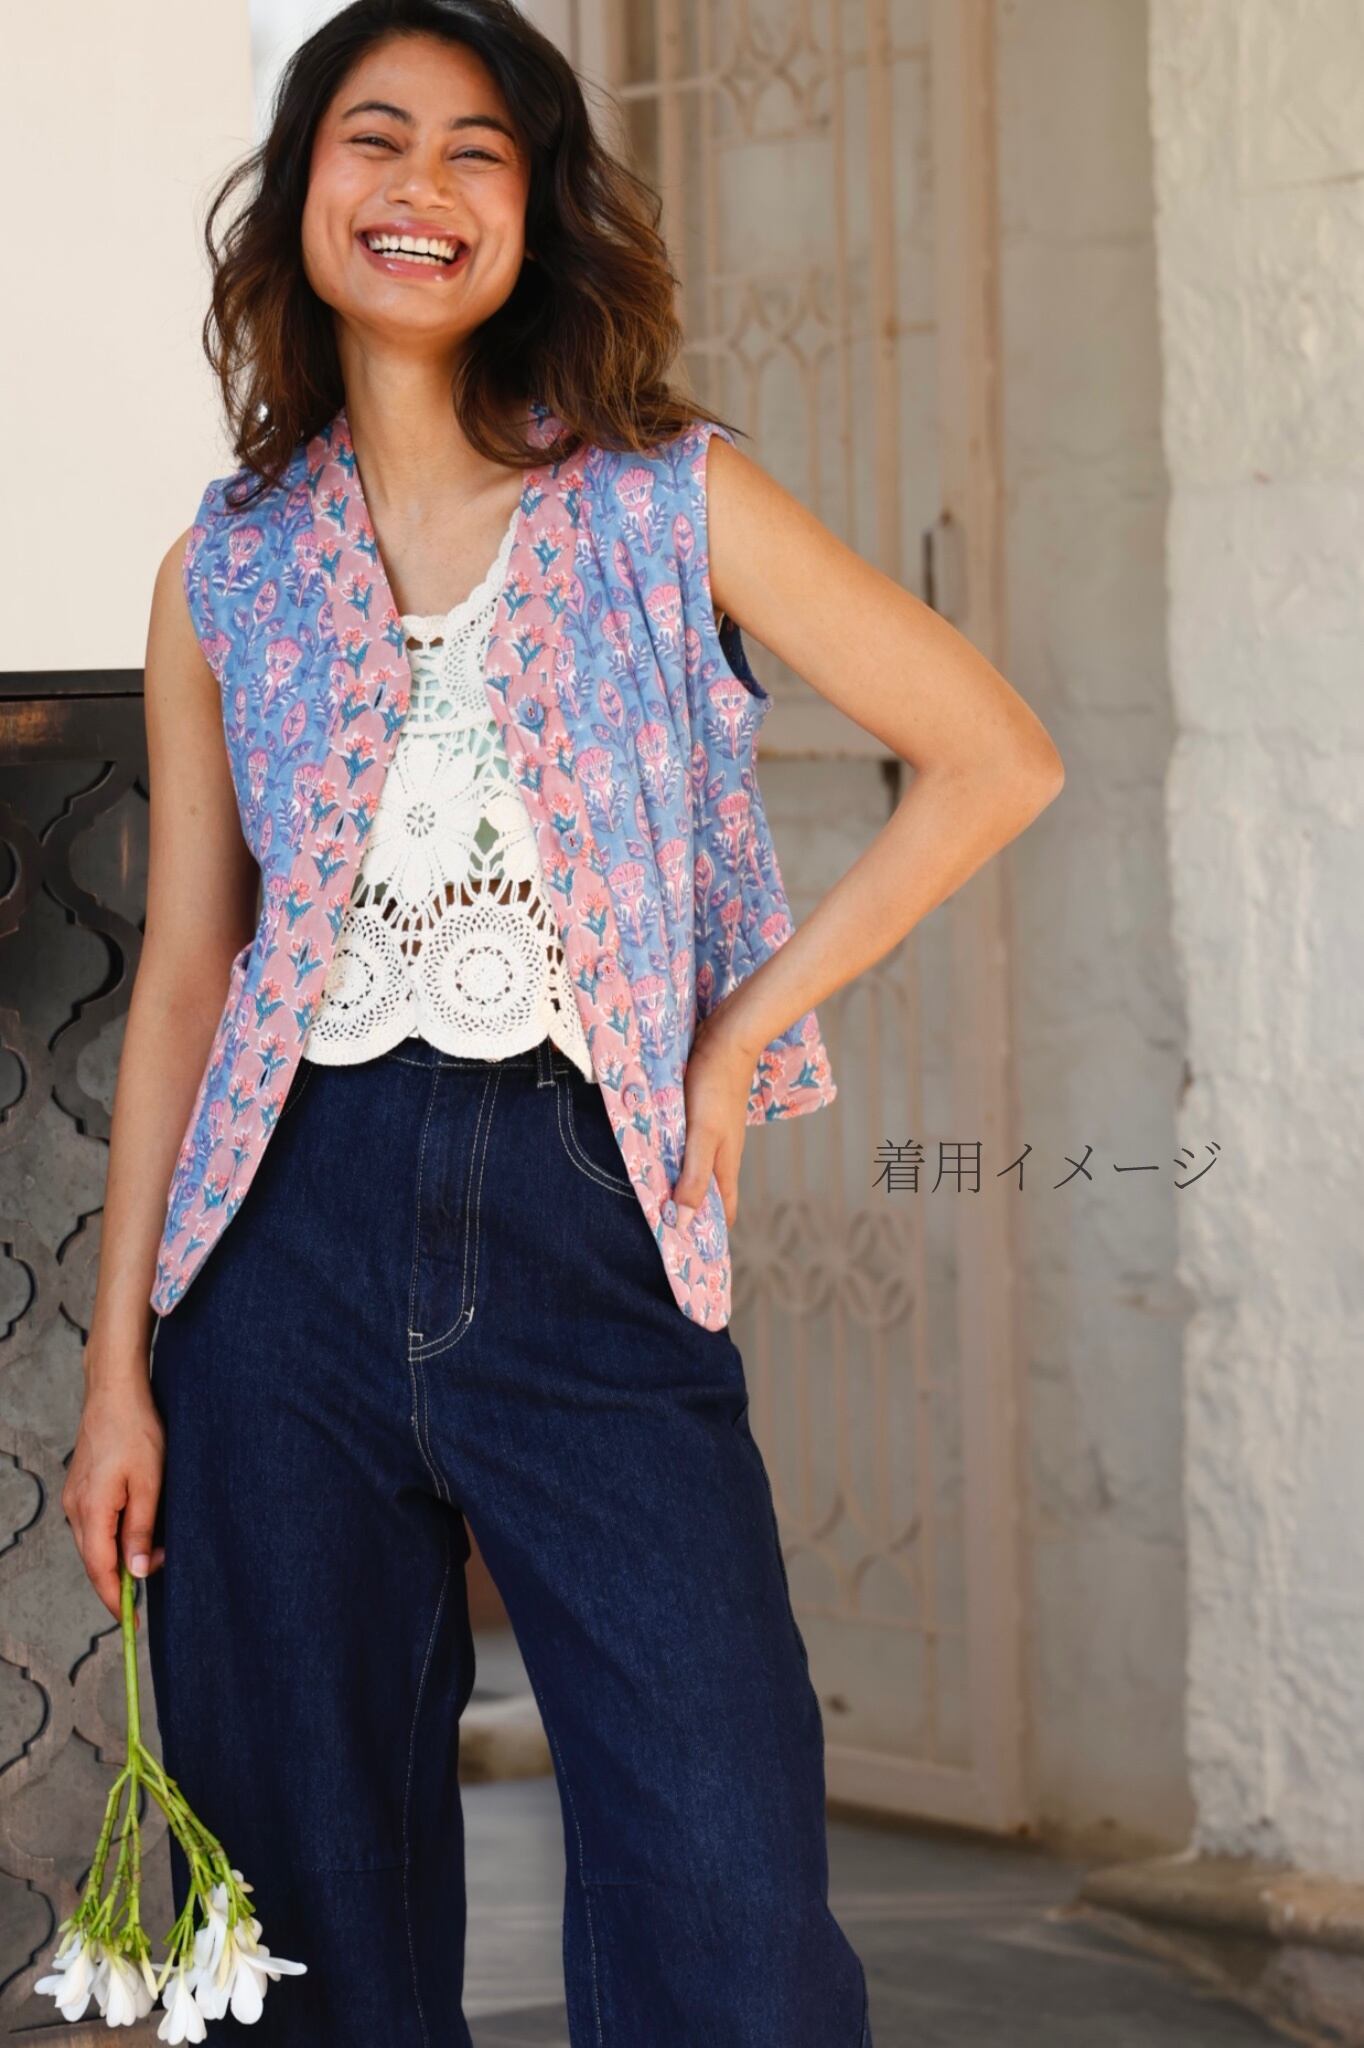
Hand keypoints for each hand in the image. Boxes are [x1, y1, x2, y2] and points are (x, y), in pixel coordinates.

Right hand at [62, 1371, 166, 1626]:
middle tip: (150, 1590)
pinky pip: (95, 1524)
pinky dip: (113, 1536)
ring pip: (95, 1543)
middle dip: (119, 1581)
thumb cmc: (138, 1432)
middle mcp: (76, 1509)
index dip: (115, 1599)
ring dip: (119, 1557)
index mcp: (91, 1511)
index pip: (100, 1570)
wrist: (115, 1392)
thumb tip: (137, 1573)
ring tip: (152, 1558)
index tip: (131, 1621)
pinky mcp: (81, 1487)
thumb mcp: (150, 1484)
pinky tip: (135, 1533)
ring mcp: (75, 1497)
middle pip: (95, 1561)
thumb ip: (142, 1530)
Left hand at [672, 1008, 758, 1229]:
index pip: (723, 1211)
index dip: (710, 1233)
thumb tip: (685, 1220)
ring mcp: (715, 1134)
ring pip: (700, 1169)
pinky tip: (661, 1156)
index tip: (693, 1256)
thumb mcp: (702, 1136)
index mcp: (725, 1165)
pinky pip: (691, 1147)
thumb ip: (693, 1177)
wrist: (728, 1039)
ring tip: (659, 1201)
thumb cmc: (714, 1088)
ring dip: (684, 1186)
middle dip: (695, 1214)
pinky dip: (679, 1160)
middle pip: (711, 1193)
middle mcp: (723, 1153)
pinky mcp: (704, 1114)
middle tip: (667, 1234)